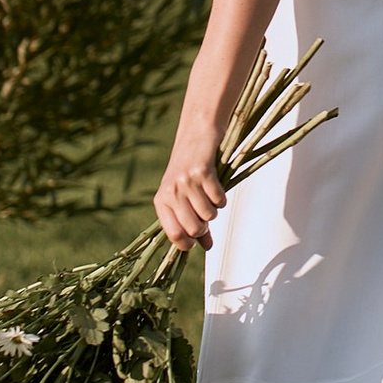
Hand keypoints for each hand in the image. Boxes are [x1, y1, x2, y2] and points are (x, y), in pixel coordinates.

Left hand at [154, 110, 228, 253]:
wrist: (196, 135)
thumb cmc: (189, 171)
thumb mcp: (183, 197)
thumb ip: (192, 222)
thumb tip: (206, 247)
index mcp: (161, 201)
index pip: (173, 235)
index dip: (188, 243)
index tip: (198, 242)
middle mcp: (171, 192)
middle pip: (193, 228)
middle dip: (205, 227)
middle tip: (206, 215)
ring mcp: (186, 182)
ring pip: (209, 215)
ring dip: (214, 209)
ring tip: (209, 196)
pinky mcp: (203, 172)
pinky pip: (219, 199)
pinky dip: (222, 197)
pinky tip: (216, 186)